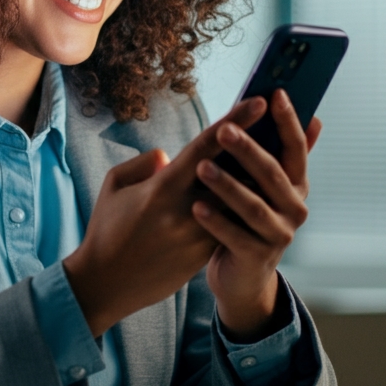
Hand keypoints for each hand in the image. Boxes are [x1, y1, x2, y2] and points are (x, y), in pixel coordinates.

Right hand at [63, 97, 266, 336]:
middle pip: (233, 171)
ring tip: (272, 154)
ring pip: (237, 200)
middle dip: (256, 147)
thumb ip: (144, 163)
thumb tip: (170, 156)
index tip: (258, 102)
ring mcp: (197, 235)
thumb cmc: (106, 230)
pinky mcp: (202, 255)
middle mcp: (184, 210)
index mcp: (162, 188)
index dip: (235, 122)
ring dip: (254, 178)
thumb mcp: (114, 186)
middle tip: (279, 122)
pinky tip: (252, 192)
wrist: (106, 283)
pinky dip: (239, 206)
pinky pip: (228, 223)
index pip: (206, 147)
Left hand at [192, 89, 321, 340]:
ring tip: (201, 168)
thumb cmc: (244, 218)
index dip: (287, 120)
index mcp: (295, 184)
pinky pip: (235, 236)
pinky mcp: (258, 257)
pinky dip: (215, 220)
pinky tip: (196, 206)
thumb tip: (308, 115)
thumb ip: (274, 152)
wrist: (241, 275)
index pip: (296, 147)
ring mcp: (279, 234)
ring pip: (253, 205)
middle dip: (248, 150)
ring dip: (227, 185)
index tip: (274, 93)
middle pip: (272, 173)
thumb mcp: (260, 185)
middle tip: (224, 130)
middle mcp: (295, 208)